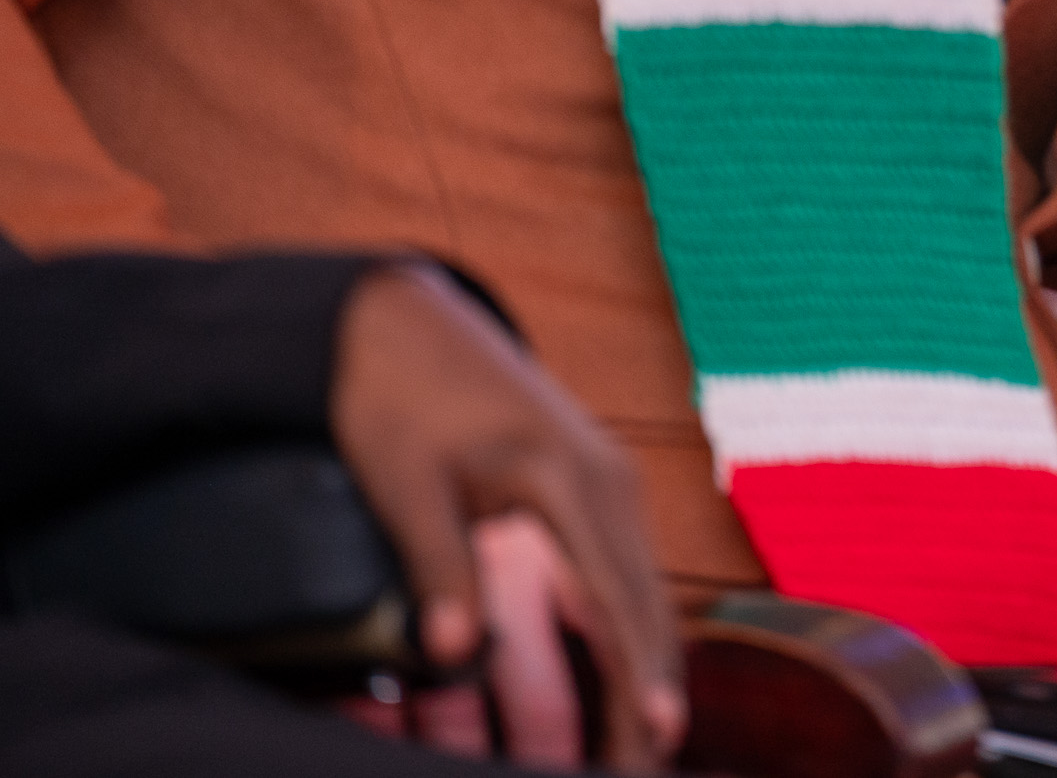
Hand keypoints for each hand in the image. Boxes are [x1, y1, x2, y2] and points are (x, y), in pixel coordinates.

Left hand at [332, 263, 684, 767]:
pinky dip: (627, 632)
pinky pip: (624, 572)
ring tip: (637, 745)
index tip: (658, 733)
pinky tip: (617, 681)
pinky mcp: (594, 487)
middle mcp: (608, 480)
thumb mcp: (404, 482)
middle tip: (645, 765)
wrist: (404, 323)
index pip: (619, 596)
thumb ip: (437, 564)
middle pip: (649, 606)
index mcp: (568, 477)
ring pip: (643, 593)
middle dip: (652, 693)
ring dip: (644, 669)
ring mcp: (609, 481)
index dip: (641, 673)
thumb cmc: (398, 396)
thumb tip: (456, 651)